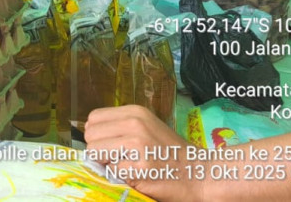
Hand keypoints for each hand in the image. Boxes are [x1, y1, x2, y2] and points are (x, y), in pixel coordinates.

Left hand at [84, 105, 205, 201]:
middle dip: (100, 151)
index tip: (112, 146)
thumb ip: (120, 126)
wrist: (201, 174)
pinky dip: (120, 178)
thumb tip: (89, 132)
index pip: (94, 119)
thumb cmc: (171, 154)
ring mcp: (136, 145)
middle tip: (122, 159)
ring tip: (129, 167)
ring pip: (95, 154)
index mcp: (135, 112)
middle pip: (91, 137)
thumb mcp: (147, 128)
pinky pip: (111, 172)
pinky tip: (139, 177)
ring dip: (108, 165)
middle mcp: (134, 123)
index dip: (99, 135)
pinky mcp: (138, 167)